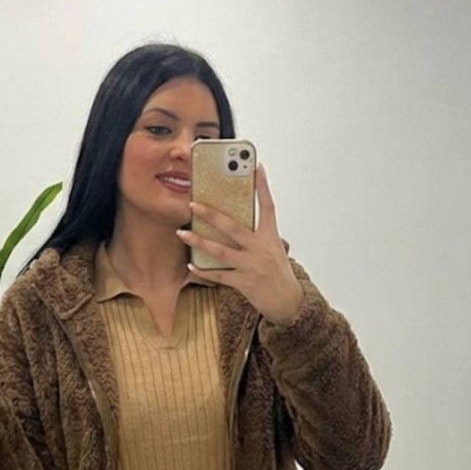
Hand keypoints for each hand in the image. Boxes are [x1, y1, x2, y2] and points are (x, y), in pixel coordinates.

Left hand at [176, 164, 304, 325]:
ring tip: (182, 233)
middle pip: (232, 226)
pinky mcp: (244, 283)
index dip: (262, 186)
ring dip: (198, 242)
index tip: (257, 167)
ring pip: (220, 251)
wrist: (288, 302)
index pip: (268, 206)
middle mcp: (260, 248)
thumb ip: (258, 236)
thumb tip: (234, 224)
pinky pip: (219, 275)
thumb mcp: (274, 249)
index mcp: (270, 236)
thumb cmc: (278, 274)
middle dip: (210, 214)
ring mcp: (251, 265)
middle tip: (193, 203)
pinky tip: (191, 265)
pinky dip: (203, 271)